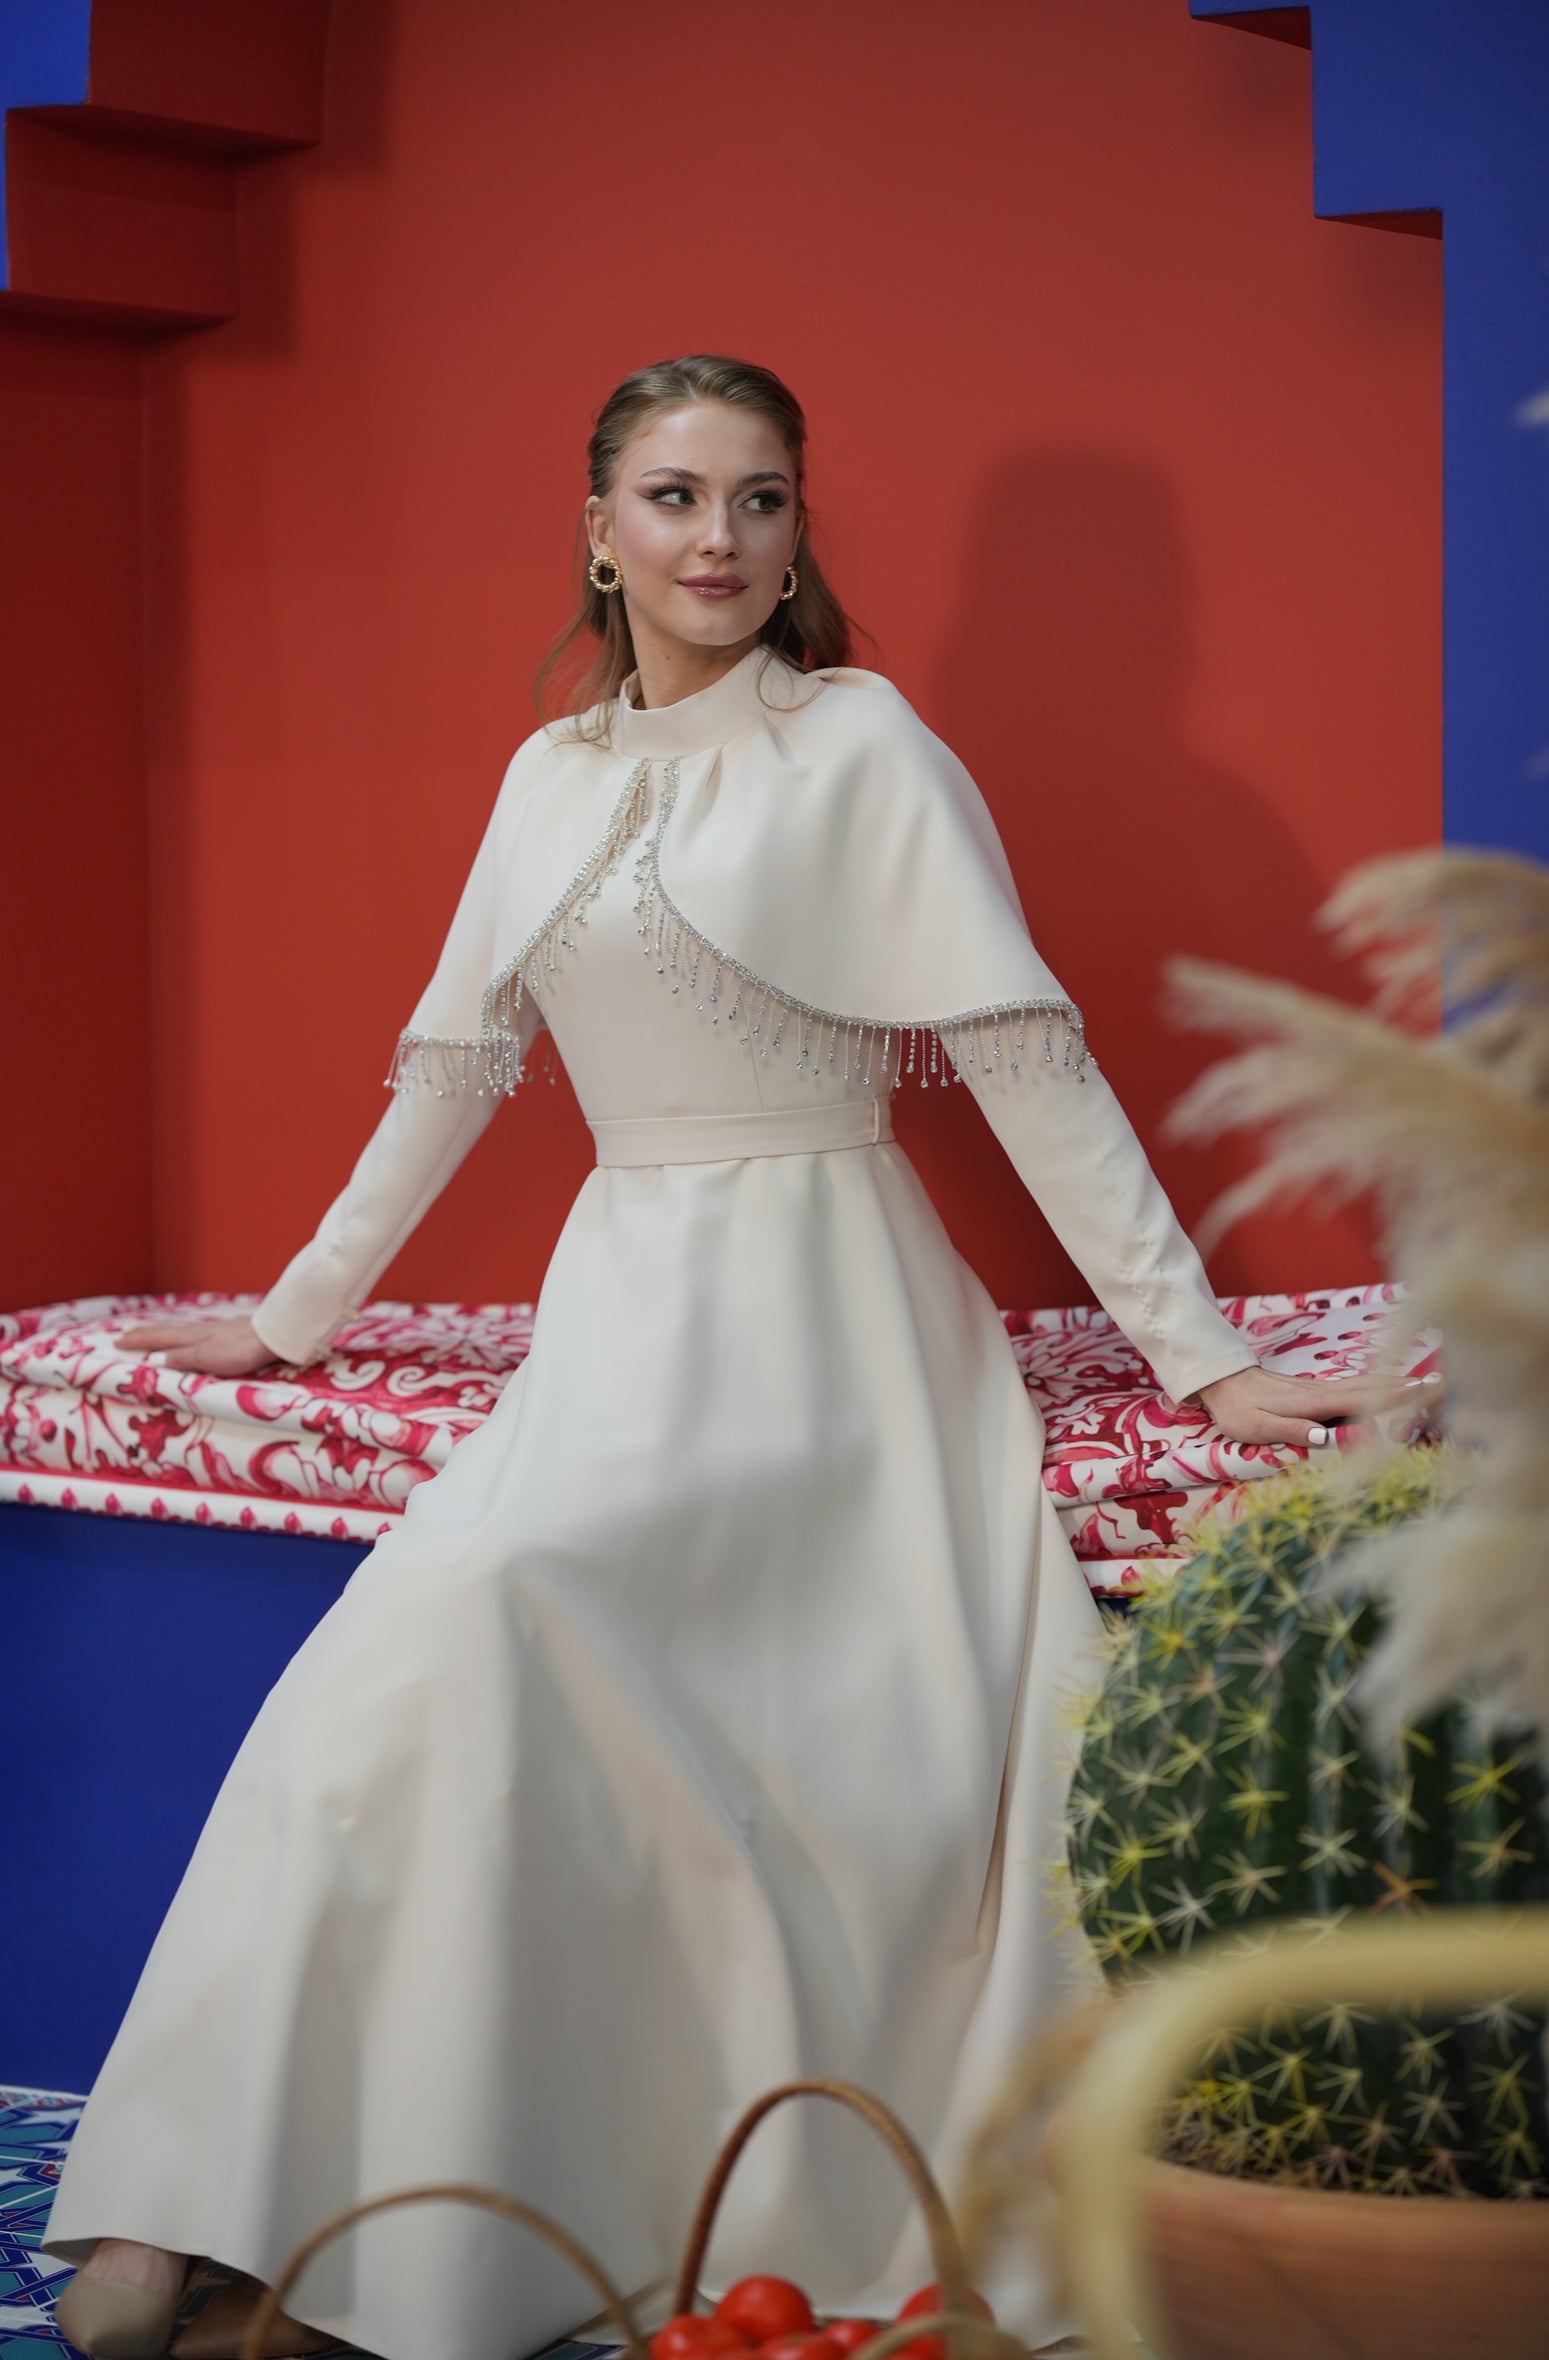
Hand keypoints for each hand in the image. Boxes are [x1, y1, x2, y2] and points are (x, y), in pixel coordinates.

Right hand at [113, 1313, 280, 1376]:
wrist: (273, 1336)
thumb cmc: (241, 1350)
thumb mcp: (208, 1358)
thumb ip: (182, 1358)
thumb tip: (155, 1358)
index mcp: (192, 1338)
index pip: (159, 1339)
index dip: (139, 1341)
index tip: (118, 1341)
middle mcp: (200, 1331)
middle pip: (167, 1330)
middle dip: (145, 1333)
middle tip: (125, 1333)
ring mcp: (215, 1330)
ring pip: (181, 1328)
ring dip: (163, 1330)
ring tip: (152, 1330)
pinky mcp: (229, 1331)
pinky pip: (196, 1330)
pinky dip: (184, 1331)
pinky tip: (192, 1333)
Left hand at [1195, 1363, 1441, 1449]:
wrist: (1222, 1382)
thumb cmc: (1238, 1409)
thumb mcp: (1257, 1427)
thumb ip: (1291, 1430)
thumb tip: (1327, 1436)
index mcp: (1312, 1403)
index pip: (1360, 1399)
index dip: (1392, 1396)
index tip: (1423, 1390)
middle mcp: (1322, 1391)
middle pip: (1371, 1387)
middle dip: (1406, 1385)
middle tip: (1442, 1382)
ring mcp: (1320, 1388)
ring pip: (1365, 1383)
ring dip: (1396, 1381)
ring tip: (1425, 1381)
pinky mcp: (1315, 1390)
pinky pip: (1354, 1386)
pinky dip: (1378, 1384)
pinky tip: (1388, 1384)